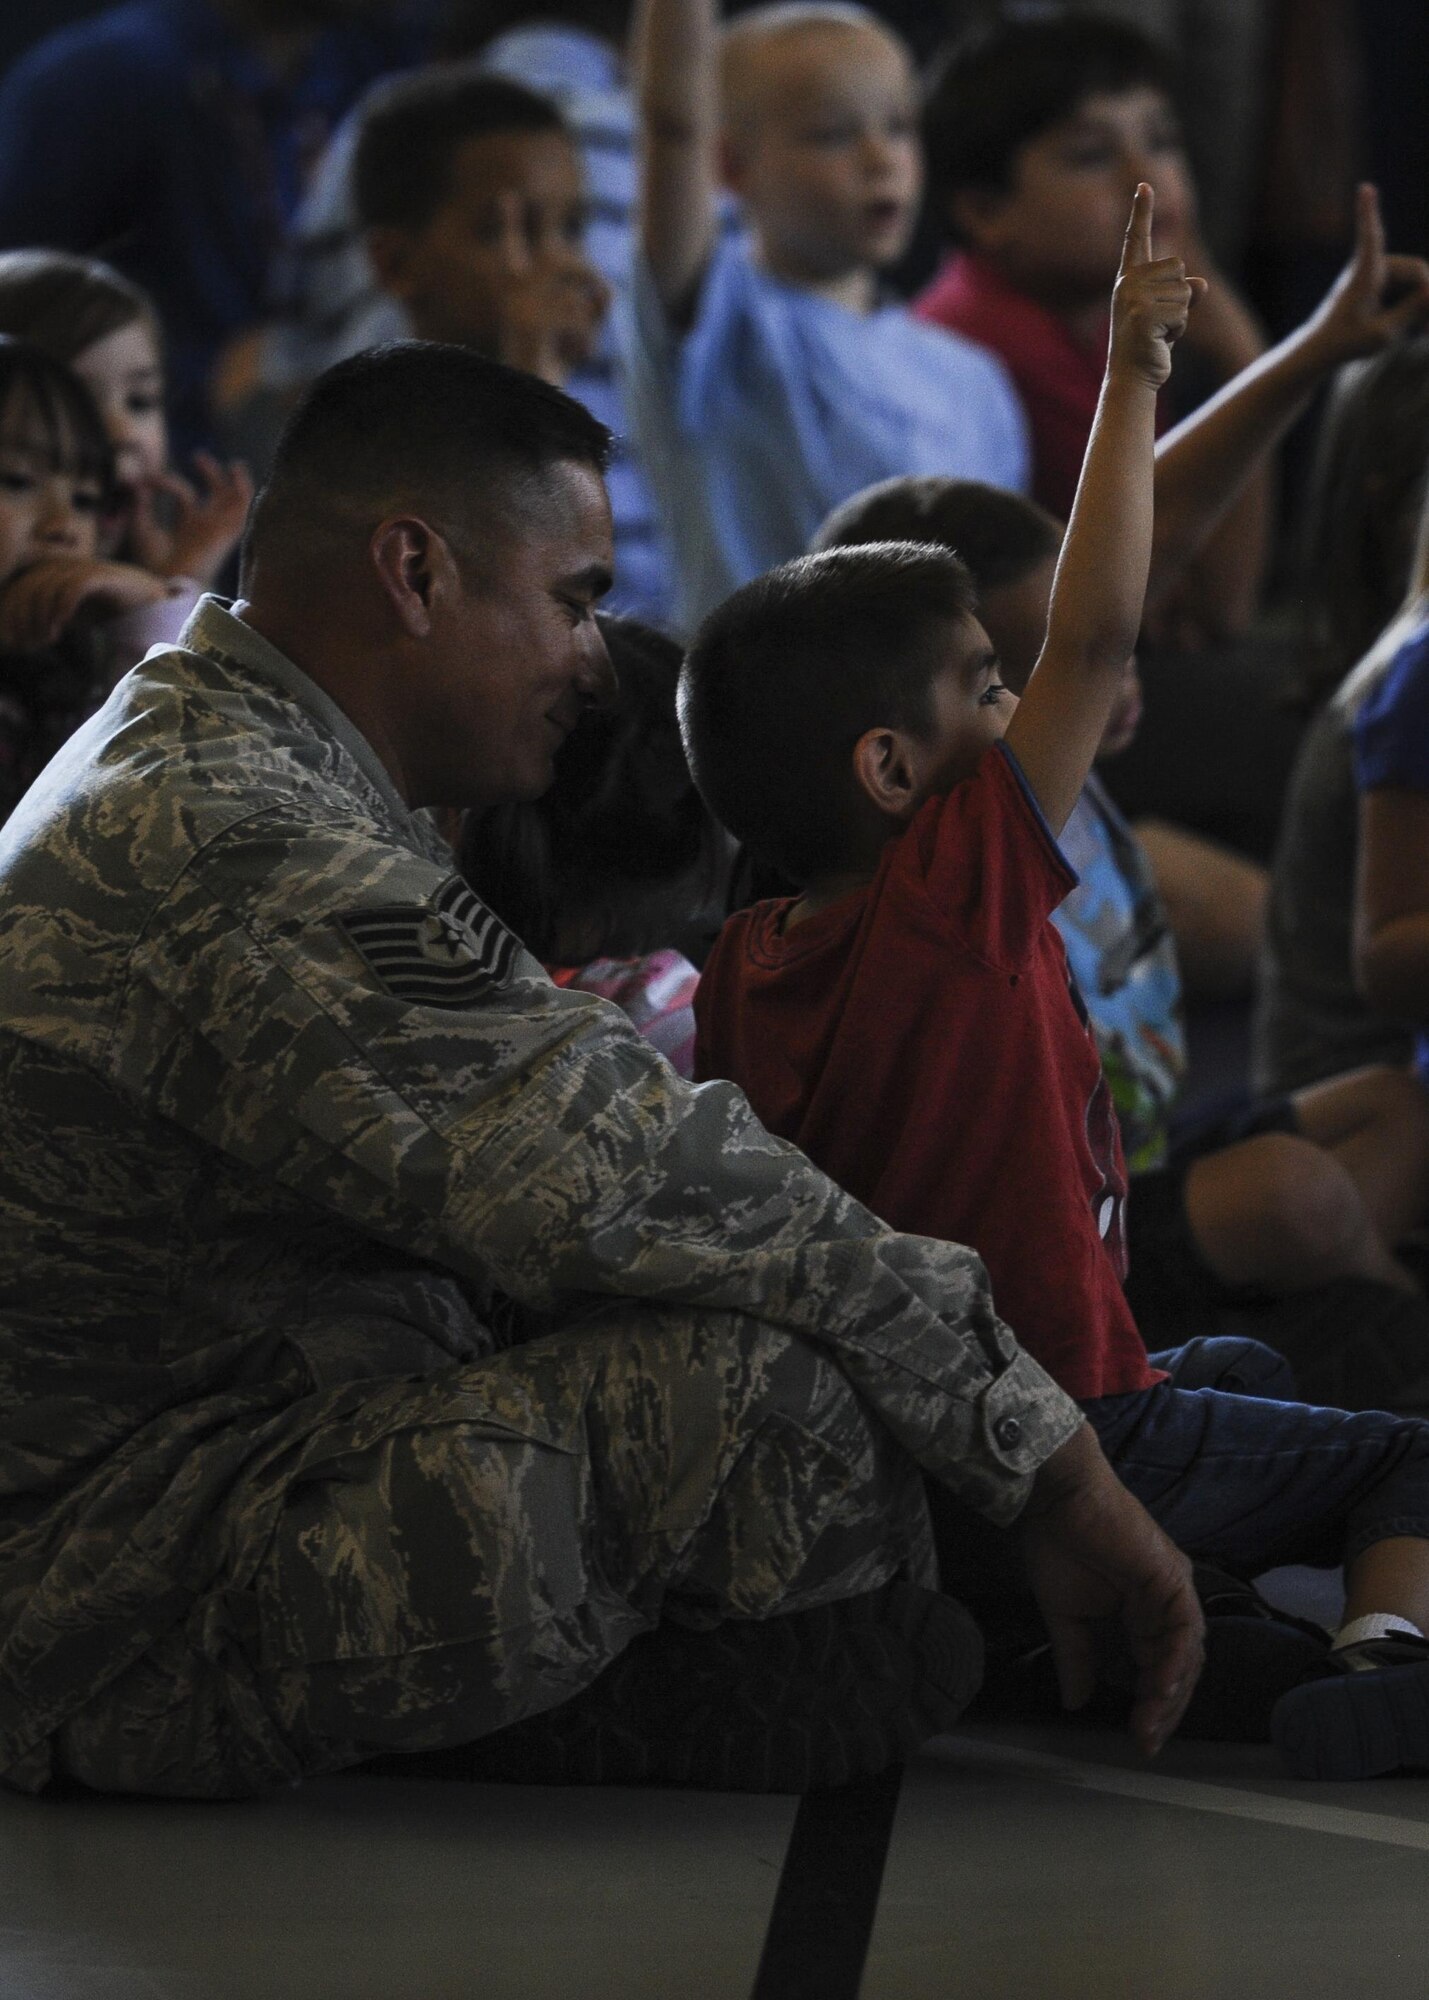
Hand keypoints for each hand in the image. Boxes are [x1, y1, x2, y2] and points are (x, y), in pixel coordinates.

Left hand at [0, 558, 165, 650]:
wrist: (142, 599)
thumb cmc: (103, 608)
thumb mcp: (69, 613)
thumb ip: (47, 616)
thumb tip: (21, 635)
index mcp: (50, 571)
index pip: (19, 588)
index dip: (14, 614)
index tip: (17, 640)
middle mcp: (62, 565)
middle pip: (30, 587)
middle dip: (26, 618)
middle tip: (33, 642)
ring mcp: (81, 567)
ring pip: (48, 587)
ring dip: (44, 616)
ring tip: (50, 637)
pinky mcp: (100, 576)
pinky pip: (74, 588)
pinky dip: (64, 608)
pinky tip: (63, 626)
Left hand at [127, 453, 254, 586]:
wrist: (165, 581)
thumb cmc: (152, 563)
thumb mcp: (141, 527)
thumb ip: (140, 504)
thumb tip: (137, 481)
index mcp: (187, 527)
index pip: (184, 495)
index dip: (166, 481)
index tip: (146, 478)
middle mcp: (206, 527)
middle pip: (216, 495)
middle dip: (210, 473)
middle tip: (197, 457)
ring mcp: (216, 529)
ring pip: (234, 502)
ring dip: (235, 481)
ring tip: (235, 463)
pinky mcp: (224, 531)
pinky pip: (242, 510)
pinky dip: (244, 491)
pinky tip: (239, 473)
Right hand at [490, 190, 611, 386]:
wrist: (533, 409)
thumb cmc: (555, 369)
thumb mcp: (580, 329)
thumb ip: (594, 303)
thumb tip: (606, 290)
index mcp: (515, 292)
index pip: (513, 250)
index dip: (512, 224)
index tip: (510, 196)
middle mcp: (510, 294)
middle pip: (558, 257)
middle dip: (588, 272)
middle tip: (605, 293)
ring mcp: (518, 307)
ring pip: (575, 294)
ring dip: (590, 322)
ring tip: (581, 348)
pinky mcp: (530, 324)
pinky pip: (575, 316)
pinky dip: (586, 339)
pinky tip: (576, 358)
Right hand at [1017, 1422, 1203, 1757]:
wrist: (1057, 1498)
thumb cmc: (1059, 1544)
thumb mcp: (1065, 1616)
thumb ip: (1076, 1657)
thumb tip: (1074, 1702)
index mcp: (1145, 1612)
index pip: (1159, 1668)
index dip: (1151, 1706)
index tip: (1137, 1739)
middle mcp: (1167, 1604)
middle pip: (1180, 1667)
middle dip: (1165, 1708)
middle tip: (1145, 1741)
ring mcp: (1174, 1590)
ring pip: (1187, 1651)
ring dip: (1171, 1691)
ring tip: (1151, 1722)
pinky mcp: (1172, 1578)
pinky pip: (1184, 1627)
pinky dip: (1175, 1658)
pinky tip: (1159, 1686)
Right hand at [1110, 184, 1205, 390]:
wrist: (1132, 380)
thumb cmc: (1149, 347)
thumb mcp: (1170, 315)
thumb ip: (1186, 295)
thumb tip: (1201, 285)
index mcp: (1130, 280)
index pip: (1137, 239)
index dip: (1142, 212)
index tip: (1144, 185)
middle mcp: (1128, 284)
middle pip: (1179, 269)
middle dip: (1181, 298)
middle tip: (1159, 324)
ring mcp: (1133, 298)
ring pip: (1185, 290)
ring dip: (1182, 316)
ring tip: (1159, 333)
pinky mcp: (1143, 314)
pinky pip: (1183, 311)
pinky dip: (1179, 329)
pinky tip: (1160, 340)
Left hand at [1300, 182, 1428, 371]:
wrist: (1325, 349)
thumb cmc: (1345, 342)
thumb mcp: (1382, 333)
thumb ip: (1409, 311)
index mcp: (1363, 274)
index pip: (1370, 239)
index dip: (1369, 213)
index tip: (1364, 189)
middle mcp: (1373, 267)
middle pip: (1418, 272)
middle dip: (1428, 297)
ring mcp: (1381, 274)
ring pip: (1418, 283)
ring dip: (1424, 307)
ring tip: (1423, 333)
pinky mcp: (1385, 285)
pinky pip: (1412, 292)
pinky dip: (1417, 311)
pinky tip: (1419, 331)